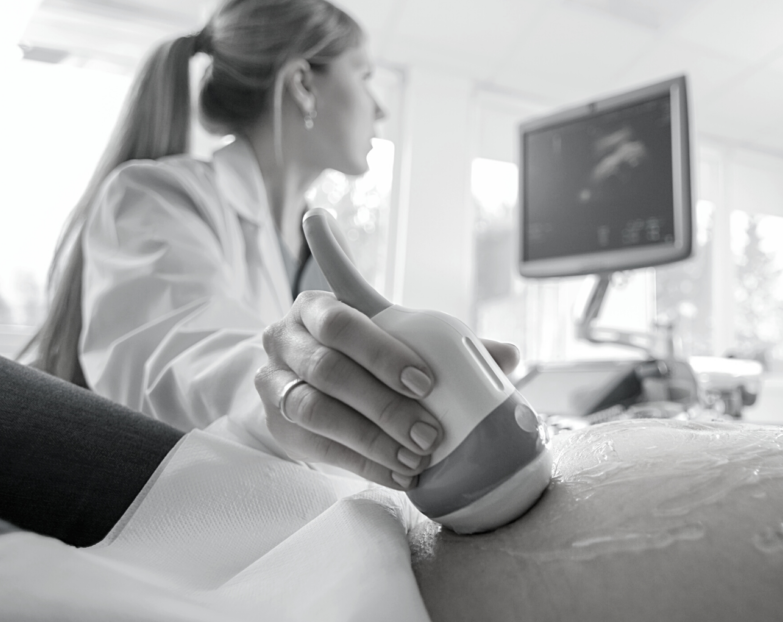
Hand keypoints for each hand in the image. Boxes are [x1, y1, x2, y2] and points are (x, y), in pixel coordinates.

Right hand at [255, 291, 520, 490]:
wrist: (302, 378)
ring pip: (316, 411)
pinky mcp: (276, 423)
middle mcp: (286, 338)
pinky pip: (319, 447)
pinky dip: (363, 463)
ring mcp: (274, 381)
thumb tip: (508, 355)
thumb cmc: (360, 352)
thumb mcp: (394, 339)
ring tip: (415, 459)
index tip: (426, 381)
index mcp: (317, 307)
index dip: (383, 352)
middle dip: (384, 405)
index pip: (343, 322)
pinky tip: (397, 474)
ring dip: (372, 439)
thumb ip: (448, 344)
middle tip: (429, 432)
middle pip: (329, 370)